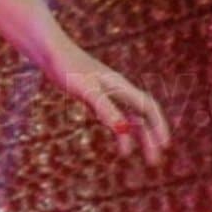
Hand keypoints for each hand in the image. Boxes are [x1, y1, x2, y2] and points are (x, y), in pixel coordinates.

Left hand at [44, 43, 171, 165]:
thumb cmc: (66, 66)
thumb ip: (105, 109)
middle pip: (140, 115)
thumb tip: (123, 131)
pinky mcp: (91, 94)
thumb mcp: (86, 90)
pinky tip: (116, 140)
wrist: (47, 50)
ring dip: (132, 136)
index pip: (148, 107)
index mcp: (120, 86)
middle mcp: (117, 88)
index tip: (164, 145)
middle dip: (148, 137)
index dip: (159, 126)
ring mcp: (104, 91)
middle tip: (152, 161)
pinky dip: (117, 128)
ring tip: (127, 155)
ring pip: (126, 116)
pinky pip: (111, 114)